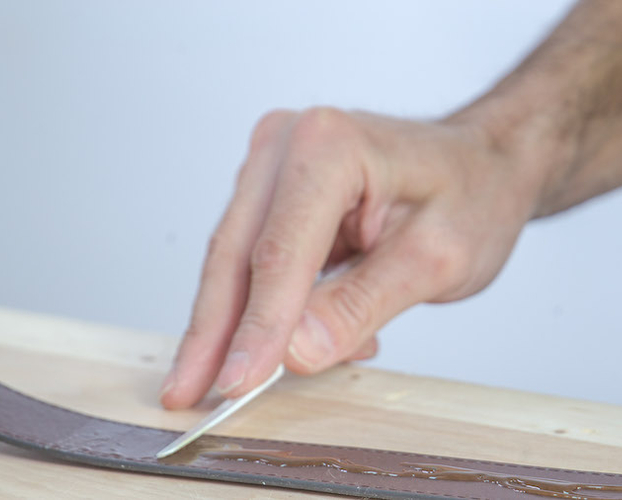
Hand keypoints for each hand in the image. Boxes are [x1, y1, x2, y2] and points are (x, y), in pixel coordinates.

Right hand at [159, 107, 540, 407]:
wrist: (481, 163)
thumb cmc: (472, 194)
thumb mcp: (436, 259)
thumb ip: (361, 305)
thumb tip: (295, 350)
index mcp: (329, 146)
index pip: (278, 255)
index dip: (256, 328)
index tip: (237, 386)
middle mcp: (285, 144)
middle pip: (235, 255)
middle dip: (213, 333)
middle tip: (188, 392)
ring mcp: (271, 165)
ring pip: (232, 260)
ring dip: (231, 324)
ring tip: (233, 380)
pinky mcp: (269, 191)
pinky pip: (251, 257)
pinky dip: (259, 307)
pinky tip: (279, 343)